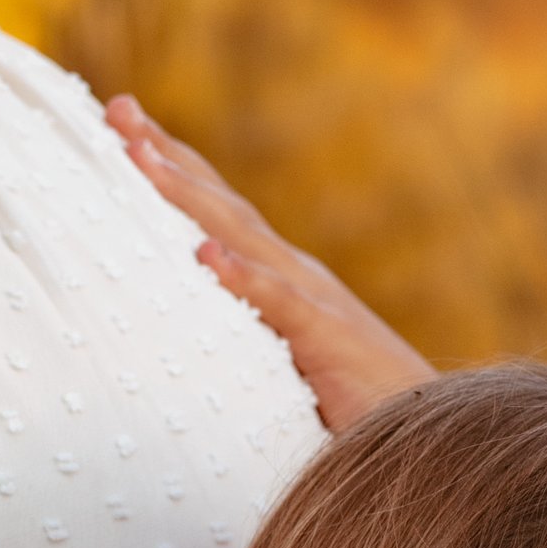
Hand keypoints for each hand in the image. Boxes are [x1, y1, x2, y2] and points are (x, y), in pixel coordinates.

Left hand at [106, 96, 436, 433]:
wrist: (429, 439)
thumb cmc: (353, 412)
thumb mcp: (281, 367)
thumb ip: (242, 343)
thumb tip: (183, 340)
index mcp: (281, 279)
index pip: (217, 214)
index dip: (171, 168)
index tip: (118, 126)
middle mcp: (295, 274)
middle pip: (220, 204)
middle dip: (167, 155)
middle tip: (117, 109)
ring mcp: (314, 299)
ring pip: (240, 237)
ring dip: (189, 196)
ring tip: (141, 158)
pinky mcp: (328, 339)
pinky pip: (280, 303)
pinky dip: (244, 276)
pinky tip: (207, 255)